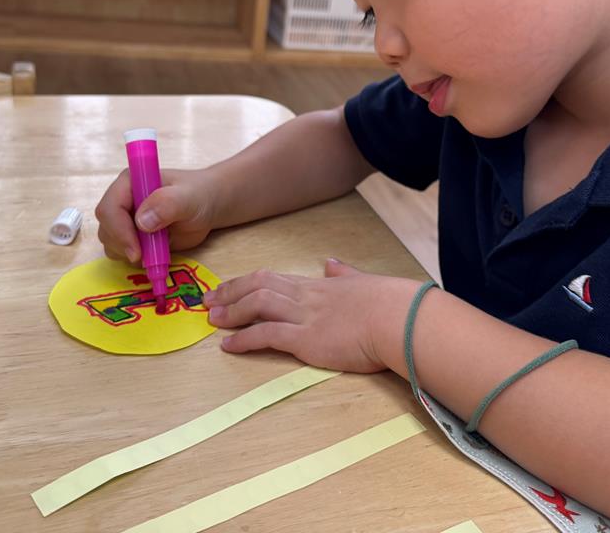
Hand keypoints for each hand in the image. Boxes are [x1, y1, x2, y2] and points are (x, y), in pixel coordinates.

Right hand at [95, 168, 217, 261]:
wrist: (207, 206)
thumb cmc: (198, 195)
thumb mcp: (189, 197)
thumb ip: (168, 204)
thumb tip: (142, 222)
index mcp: (130, 183)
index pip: (110, 208)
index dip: (118, 231)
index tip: (136, 251)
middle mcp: (122, 200)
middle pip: (106, 228)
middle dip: (123, 245)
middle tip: (145, 256)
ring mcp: (125, 219)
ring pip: (111, 243)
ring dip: (128, 253)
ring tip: (157, 249)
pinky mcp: (131, 236)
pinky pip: (121, 252)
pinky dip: (134, 259)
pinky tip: (155, 253)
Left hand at [203, 259, 417, 372]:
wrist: (401, 319)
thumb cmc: (390, 305)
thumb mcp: (362, 283)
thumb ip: (345, 275)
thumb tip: (333, 263)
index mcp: (319, 286)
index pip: (274, 278)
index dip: (247, 283)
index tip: (228, 288)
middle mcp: (307, 297)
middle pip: (259, 286)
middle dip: (230, 292)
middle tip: (208, 302)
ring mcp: (305, 317)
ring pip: (258, 305)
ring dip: (232, 312)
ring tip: (213, 321)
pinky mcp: (307, 340)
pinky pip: (267, 335)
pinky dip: (244, 339)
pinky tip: (228, 346)